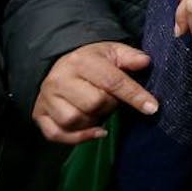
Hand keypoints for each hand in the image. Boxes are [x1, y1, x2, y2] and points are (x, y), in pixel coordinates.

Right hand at [32, 41, 157, 143]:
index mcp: (81, 62)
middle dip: (110, 106)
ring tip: (99, 111)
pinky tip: (96, 131)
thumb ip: (130, 57)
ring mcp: (47, 98)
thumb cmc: (94, 60)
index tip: (152, 108)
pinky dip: (78, 138)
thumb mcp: (113, 52)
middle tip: (113, 101)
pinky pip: (56, 134)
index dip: (134, 96)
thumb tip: (145, 62)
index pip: (112, 82)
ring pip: (74, 120)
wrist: (62, 64)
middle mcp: (59, 80)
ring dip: (94, 121)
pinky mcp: (39, 114)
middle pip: (93, 104)